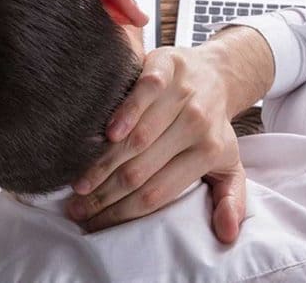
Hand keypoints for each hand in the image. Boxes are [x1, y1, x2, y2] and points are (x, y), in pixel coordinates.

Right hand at [67, 26, 273, 241]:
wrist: (218, 74)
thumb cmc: (214, 128)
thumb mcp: (229, 166)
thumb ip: (230, 200)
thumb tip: (227, 237)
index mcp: (208, 153)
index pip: (158, 193)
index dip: (123, 214)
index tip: (94, 226)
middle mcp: (197, 125)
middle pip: (142, 170)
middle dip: (104, 195)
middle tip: (75, 210)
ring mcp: (183, 94)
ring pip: (139, 136)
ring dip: (104, 162)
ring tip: (78, 185)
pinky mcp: (168, 67)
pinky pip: (145, 92)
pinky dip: (126, 112)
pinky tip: (106, 133)